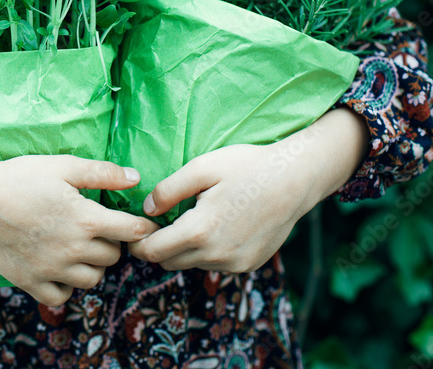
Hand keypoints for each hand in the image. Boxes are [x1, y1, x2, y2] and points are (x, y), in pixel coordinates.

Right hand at [0, 148, 153, 305]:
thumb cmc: (19, 178)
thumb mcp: (62, 166)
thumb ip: (101, 173)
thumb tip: (136, 178)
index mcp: (87, 219)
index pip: (132, 231)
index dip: (142, 227)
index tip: (140, 225)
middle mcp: (74, 249)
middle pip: (113, 257)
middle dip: (111, 243)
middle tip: (98, 230)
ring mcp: (53, 270)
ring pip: (92, 279)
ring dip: (91, 266)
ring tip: (78, 249)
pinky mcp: (32, 282)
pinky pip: (61, 296)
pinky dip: (65, 285)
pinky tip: (58, 268)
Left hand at [128, 108, 370, 272]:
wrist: (296, 178)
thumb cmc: (247, 166)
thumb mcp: (201, 167)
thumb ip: (168, 190)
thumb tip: (147, 209)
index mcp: (200, 231)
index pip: (152, 252)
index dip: (137, 241)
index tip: (136, 226)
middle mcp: (217, 255)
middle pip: (168, 262)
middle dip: (158, 245)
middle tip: (160, 220)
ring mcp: (235, 264)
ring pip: (192, 264)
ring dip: (184, 248)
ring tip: (192, 218)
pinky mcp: (249, 264)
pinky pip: (216, 264)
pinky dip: (208, 250)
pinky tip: (217, 225)